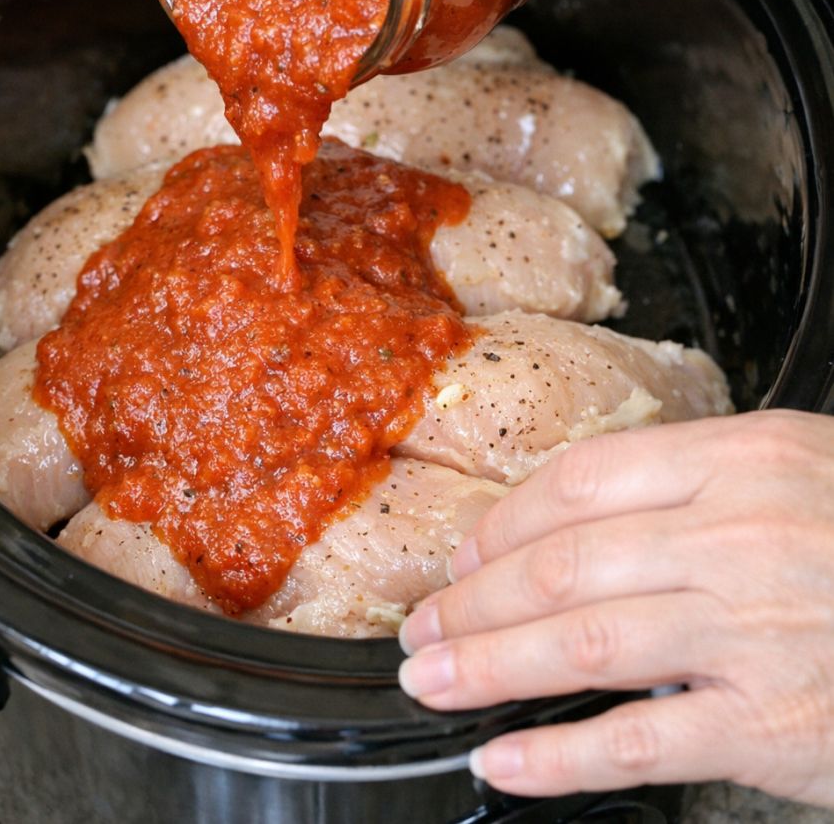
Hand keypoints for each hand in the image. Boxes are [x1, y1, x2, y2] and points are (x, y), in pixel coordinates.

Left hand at [397, 410, 833, 806]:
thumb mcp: (802, 472)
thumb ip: (701, 483)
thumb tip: (583, 520)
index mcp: (742, 458)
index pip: (582, 481)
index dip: (506, 522)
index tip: (467, 554)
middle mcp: (738, 534)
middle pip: (563, 563)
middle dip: (473, 601)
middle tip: (422, 626)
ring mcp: (751, 629)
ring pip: (579, 643)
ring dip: (487, 666)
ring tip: (433, 681)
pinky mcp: (769, 724)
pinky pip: (635, 740)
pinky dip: (556, 756)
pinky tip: (505, 759)